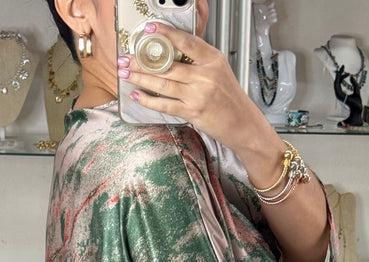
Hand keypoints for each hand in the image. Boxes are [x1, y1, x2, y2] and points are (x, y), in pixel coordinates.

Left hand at [118, 22, 267, 151]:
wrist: (243, 124)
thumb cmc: (230, 99)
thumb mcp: (220, 71)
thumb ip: (199, 60)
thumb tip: (173, 52)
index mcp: (213, 60)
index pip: (185, 41)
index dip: (165, 34)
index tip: (149, 30)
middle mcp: (205, 76)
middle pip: (167, 65)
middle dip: (141, 61)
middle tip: (125, 58)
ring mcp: (198, 94)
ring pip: (162, 83)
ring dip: (140, 78)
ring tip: (125, 73)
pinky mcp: (193, 112)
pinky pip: (165, 104)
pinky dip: (148, 100)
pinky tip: (138, 94)